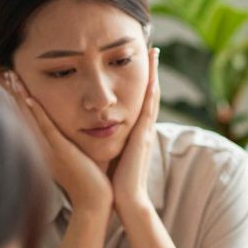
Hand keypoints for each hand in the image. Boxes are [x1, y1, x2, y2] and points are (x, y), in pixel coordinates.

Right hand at [1, 71, 110, 212]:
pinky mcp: (60, 151)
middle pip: (14, 107)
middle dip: (1, 83)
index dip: (7, 88)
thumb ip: (61, 137)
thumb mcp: (69, 153)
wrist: (94, 202)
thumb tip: (58, 123)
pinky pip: (45, 128)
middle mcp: (37, 143)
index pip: (18, 109)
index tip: (0, 67)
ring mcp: (46, 147)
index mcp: (38, 142)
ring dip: (15, 92)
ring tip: (6, 70)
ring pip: (26, 114)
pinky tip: (28, 97)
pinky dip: (36, 112)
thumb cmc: (88, 179)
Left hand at [111, 47, 159, 214]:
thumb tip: (93, 133)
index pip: (137, 101)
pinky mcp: (143, 136)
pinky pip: (149, 108)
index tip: (139, 61)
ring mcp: (145, 131)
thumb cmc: (113, 182)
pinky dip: (152, 91)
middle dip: (150, 70)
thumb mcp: (110, 155)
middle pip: (148, 92)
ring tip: (154, 51)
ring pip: (151, 95)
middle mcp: (141, 128)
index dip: (140, 81)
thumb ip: (106, 142)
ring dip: (154, 73)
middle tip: (152, 47)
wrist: (124, 200)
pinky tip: (153, 75)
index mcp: (132, 132)